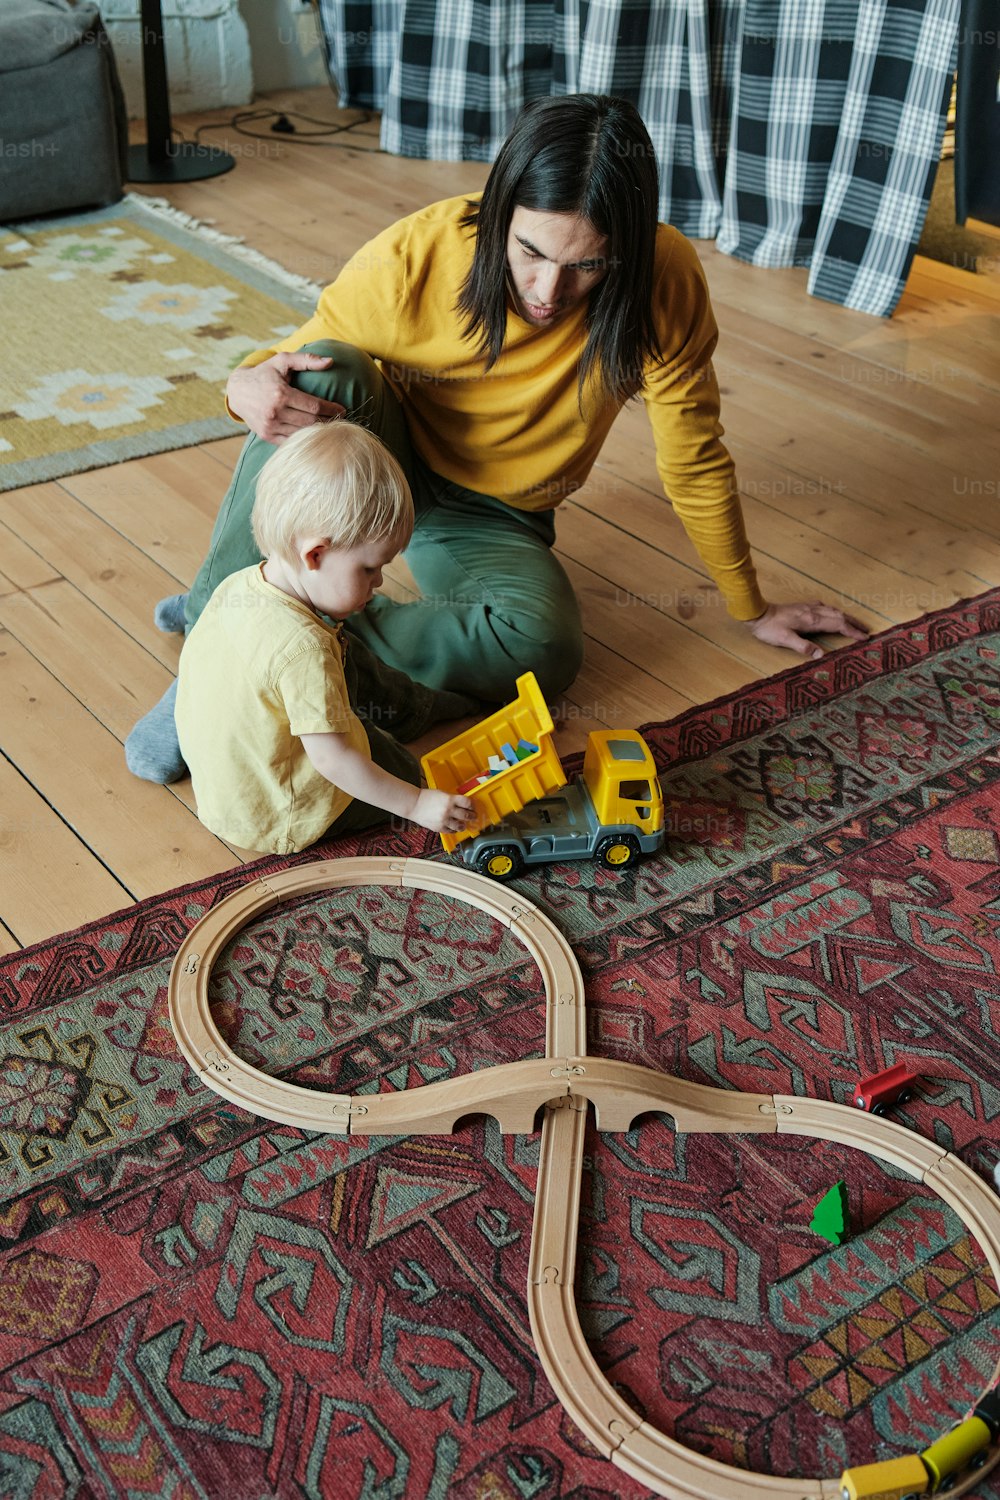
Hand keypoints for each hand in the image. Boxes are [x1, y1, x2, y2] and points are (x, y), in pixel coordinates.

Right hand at [226, 352, 345, 442]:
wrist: (237, 391)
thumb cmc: (264, 373)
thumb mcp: (282, 361)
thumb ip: (306, 360)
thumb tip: (330, 362)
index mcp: (281, 394)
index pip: (314, 406)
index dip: (332, 409)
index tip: (343, 409)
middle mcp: (275, 412)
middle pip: (311, 422)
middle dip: (329, 422)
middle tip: (340, 420)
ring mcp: (270, 426)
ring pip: (302, 434)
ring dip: (319, 432)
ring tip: (331, 428)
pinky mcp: (267, 435)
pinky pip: (291, 441)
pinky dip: (304, 439)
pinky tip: (315, 435)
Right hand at [413, 789, 475, 834]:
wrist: (414, 805)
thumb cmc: (427, 797)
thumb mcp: (442, 793)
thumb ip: (453, 799)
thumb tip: (463, 804)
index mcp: (450, 799)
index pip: (467, 803)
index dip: (472, 805)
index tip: (473, 806)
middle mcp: (448, 810)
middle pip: (466, 815)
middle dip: (472, 816)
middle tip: (473, 816)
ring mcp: (444, 820)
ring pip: (460, 826)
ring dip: (464, 825)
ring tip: (464, 824)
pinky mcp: (439, 828)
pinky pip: (450, 831)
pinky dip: (453, 829)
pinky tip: (454, 827)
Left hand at [745, 602, 868, 659]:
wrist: (757, 612)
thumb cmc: (770, 628)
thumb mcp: (785, 640)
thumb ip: (804, 647)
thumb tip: (821, 656)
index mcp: (812, 620)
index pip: (838, 625)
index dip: (853, 631)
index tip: (865, 637)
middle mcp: (813, 611)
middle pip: (840, 616)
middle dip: (854, 623)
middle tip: (867, 631)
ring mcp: (808, 607)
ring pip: (833, 610)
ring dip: (846, 617)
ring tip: (855, 624)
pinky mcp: (803, 607)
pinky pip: (825, 608)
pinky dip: (834, 612)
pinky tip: (832, 613)